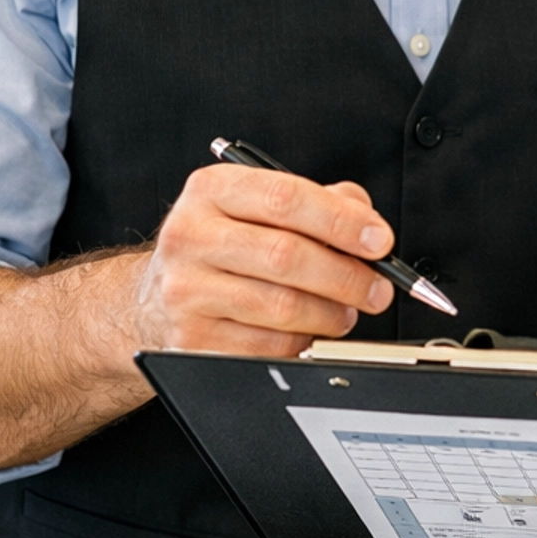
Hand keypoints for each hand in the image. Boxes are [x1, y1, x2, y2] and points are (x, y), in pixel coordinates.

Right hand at [134, 163, 398, 356]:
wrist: (156, 296)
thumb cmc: (223, 246)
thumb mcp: (258, 206)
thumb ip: (319, 202)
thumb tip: (367, 222)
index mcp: (212, 191)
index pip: (286, 199)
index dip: (342, 222)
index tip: (380, 241)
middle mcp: (191, 236)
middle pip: (287, 256)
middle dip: (347, 276)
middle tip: (378, 288)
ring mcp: (187, 291)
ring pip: (282, 307)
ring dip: (330, 314)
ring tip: (344, 311)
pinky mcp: (192, 341)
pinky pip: (268, 346)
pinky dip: (302, 341)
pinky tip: (307, 330)